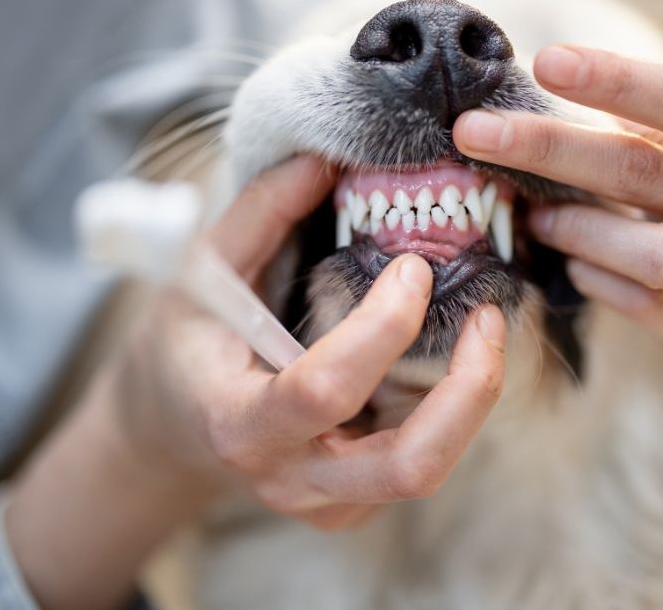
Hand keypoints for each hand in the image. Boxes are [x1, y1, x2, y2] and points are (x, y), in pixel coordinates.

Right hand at [7, 155, 504, 609]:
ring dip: (473, 399)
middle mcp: (290, 478)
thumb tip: (324, 158)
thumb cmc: (187, 345)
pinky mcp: (357, 504)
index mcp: (239, 423)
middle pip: (409, 467)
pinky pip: (422, 462)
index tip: (412, 267)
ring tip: (485, 328)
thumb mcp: (202, 273)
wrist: (173, 429)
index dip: (381, 327)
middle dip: (468, 391)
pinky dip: (452, 409)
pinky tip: (448, 357)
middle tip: (489, 317)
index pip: (323, 390)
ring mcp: (329, 503)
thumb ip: (261, 214)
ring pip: (429, 470)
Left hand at [454, 45, 662, 365]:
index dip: (617, 80)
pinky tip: (574, 263)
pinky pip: (641, 305)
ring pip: (648, 252)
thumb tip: (547, 94)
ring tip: (536, 215)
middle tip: (474, 133)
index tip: (546, 62)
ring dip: (575, 229)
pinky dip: (594, 279)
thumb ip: (653, 124)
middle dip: (548, 149)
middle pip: (643, 172)